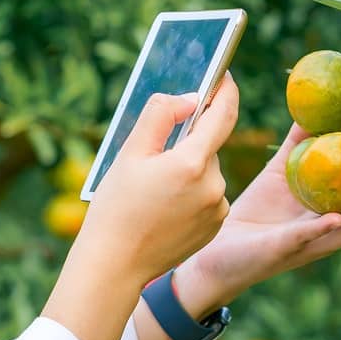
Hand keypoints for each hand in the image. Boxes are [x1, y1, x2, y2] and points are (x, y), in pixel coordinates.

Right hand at [44, 75, 239, 339]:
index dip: (225, 90)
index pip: (222, 114)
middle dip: (186, 144)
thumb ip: (161, 115)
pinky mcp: (215, 226)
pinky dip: (192, 193)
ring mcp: (218, 208)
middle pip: (208, 146)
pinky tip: (165, 208)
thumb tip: (190, 98)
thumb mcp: (131, 153)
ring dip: (188, 170)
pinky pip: (209, 196)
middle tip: (152, 159)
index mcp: (193, 163)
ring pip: (207, 172)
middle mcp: (214, 185)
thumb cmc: (117, 207)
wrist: (115, 265)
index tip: (224, 74)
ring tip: (153, 192)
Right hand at [176, 123, 340, 312]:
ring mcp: (298, 191)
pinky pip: (292, 151)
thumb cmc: (247, 264)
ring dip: (337, 140)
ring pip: (324, 161)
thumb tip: (339, 219)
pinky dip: (301, 133)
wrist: (209, 258)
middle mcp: (318, 210)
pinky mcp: (276, 177)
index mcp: (326, 233)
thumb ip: (306, 234)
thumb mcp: (278, 249)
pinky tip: (309, 110)